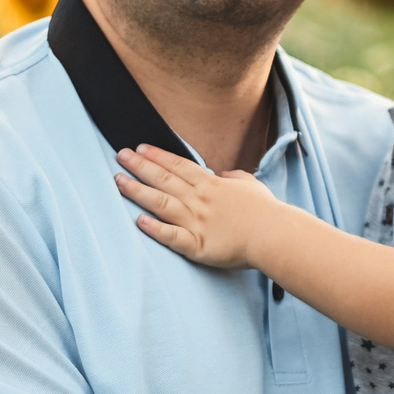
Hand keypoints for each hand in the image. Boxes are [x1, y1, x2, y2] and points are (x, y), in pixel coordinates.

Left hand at [114, 143, 282, 269]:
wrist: (275, 234)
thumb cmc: (266, 211)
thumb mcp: (251, 185)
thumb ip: (234, 178)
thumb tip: (223, 174)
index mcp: (211, 185)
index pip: (179, 166)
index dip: (157, 156)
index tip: (139, 148)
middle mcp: (199, 200)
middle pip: (164, 179)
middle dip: (140, 166)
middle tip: (119, 156)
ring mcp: (196, 221)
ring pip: (161, 203)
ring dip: (138, 191)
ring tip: (119, 181)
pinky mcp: (198, 245)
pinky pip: (172, 236)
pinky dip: (155, 229)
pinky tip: (139, 221)